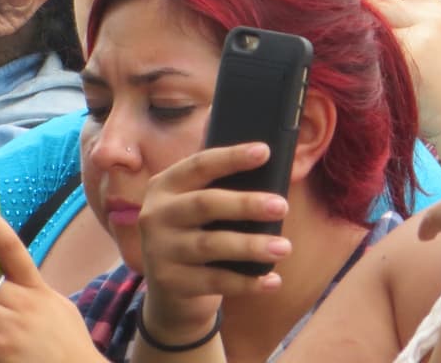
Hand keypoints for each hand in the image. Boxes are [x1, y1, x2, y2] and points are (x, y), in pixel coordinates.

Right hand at [138, 143, 289, 341]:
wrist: (168, 288)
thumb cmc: (194, 234)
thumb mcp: (193, 207)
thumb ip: (218, 190)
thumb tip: (270, 173)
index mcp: (164, 186)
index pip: (199, 165)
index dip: (231, 158)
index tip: (264, 151)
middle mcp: (156, 214)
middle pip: (204, 204)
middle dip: (245, 204)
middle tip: (282, 206)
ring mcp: (160, 249)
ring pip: (210, 245)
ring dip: (250, 245)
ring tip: (284, 246)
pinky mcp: (171, 282)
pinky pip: (215, 281)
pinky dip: (246, 282)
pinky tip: (272, 280)